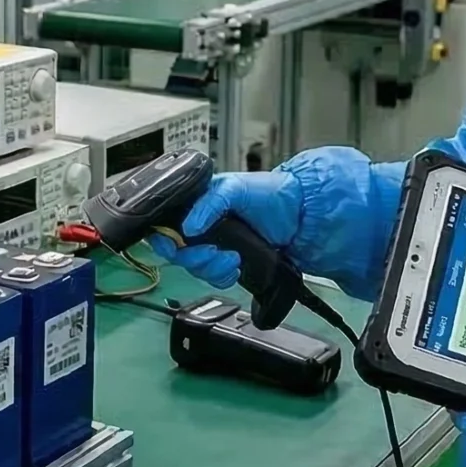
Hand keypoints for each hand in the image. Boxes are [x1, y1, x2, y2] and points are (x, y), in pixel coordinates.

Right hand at [144, 169, 297, 288]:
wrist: (300, 217)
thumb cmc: (270, 193)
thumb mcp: (235, 188)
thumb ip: (209, 203)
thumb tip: (188, 226)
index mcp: (198, 205)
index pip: (167, 226)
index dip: (165, 239)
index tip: (175, 246)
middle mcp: (203, 227)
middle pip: (179, 253)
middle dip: (195, 257)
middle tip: (213, 252)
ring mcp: (215, 245)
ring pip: (196, 268)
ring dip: (212, 268)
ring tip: (233, 258)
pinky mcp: (228, 262)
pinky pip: (214, 278)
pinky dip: (223, 276)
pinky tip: (236, 267)